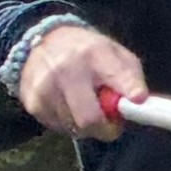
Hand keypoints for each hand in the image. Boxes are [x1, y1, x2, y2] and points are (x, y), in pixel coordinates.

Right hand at [17, 21, 148, 140]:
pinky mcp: (32, 102)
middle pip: (89, 117)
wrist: (43, 41)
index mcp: (95, 53)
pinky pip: (58, 127)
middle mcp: (67, 69)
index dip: (130, 91)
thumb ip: (131, 77)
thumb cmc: (89, 52)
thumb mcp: (117, 54)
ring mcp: (45, 87)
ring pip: (74, 127)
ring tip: (87, 107)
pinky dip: (68, 124)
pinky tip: (69, 107)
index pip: (117, 75)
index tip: (138, 100)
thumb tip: (138, 102)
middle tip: (111, 125)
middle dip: (105, 129)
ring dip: (86, 126)